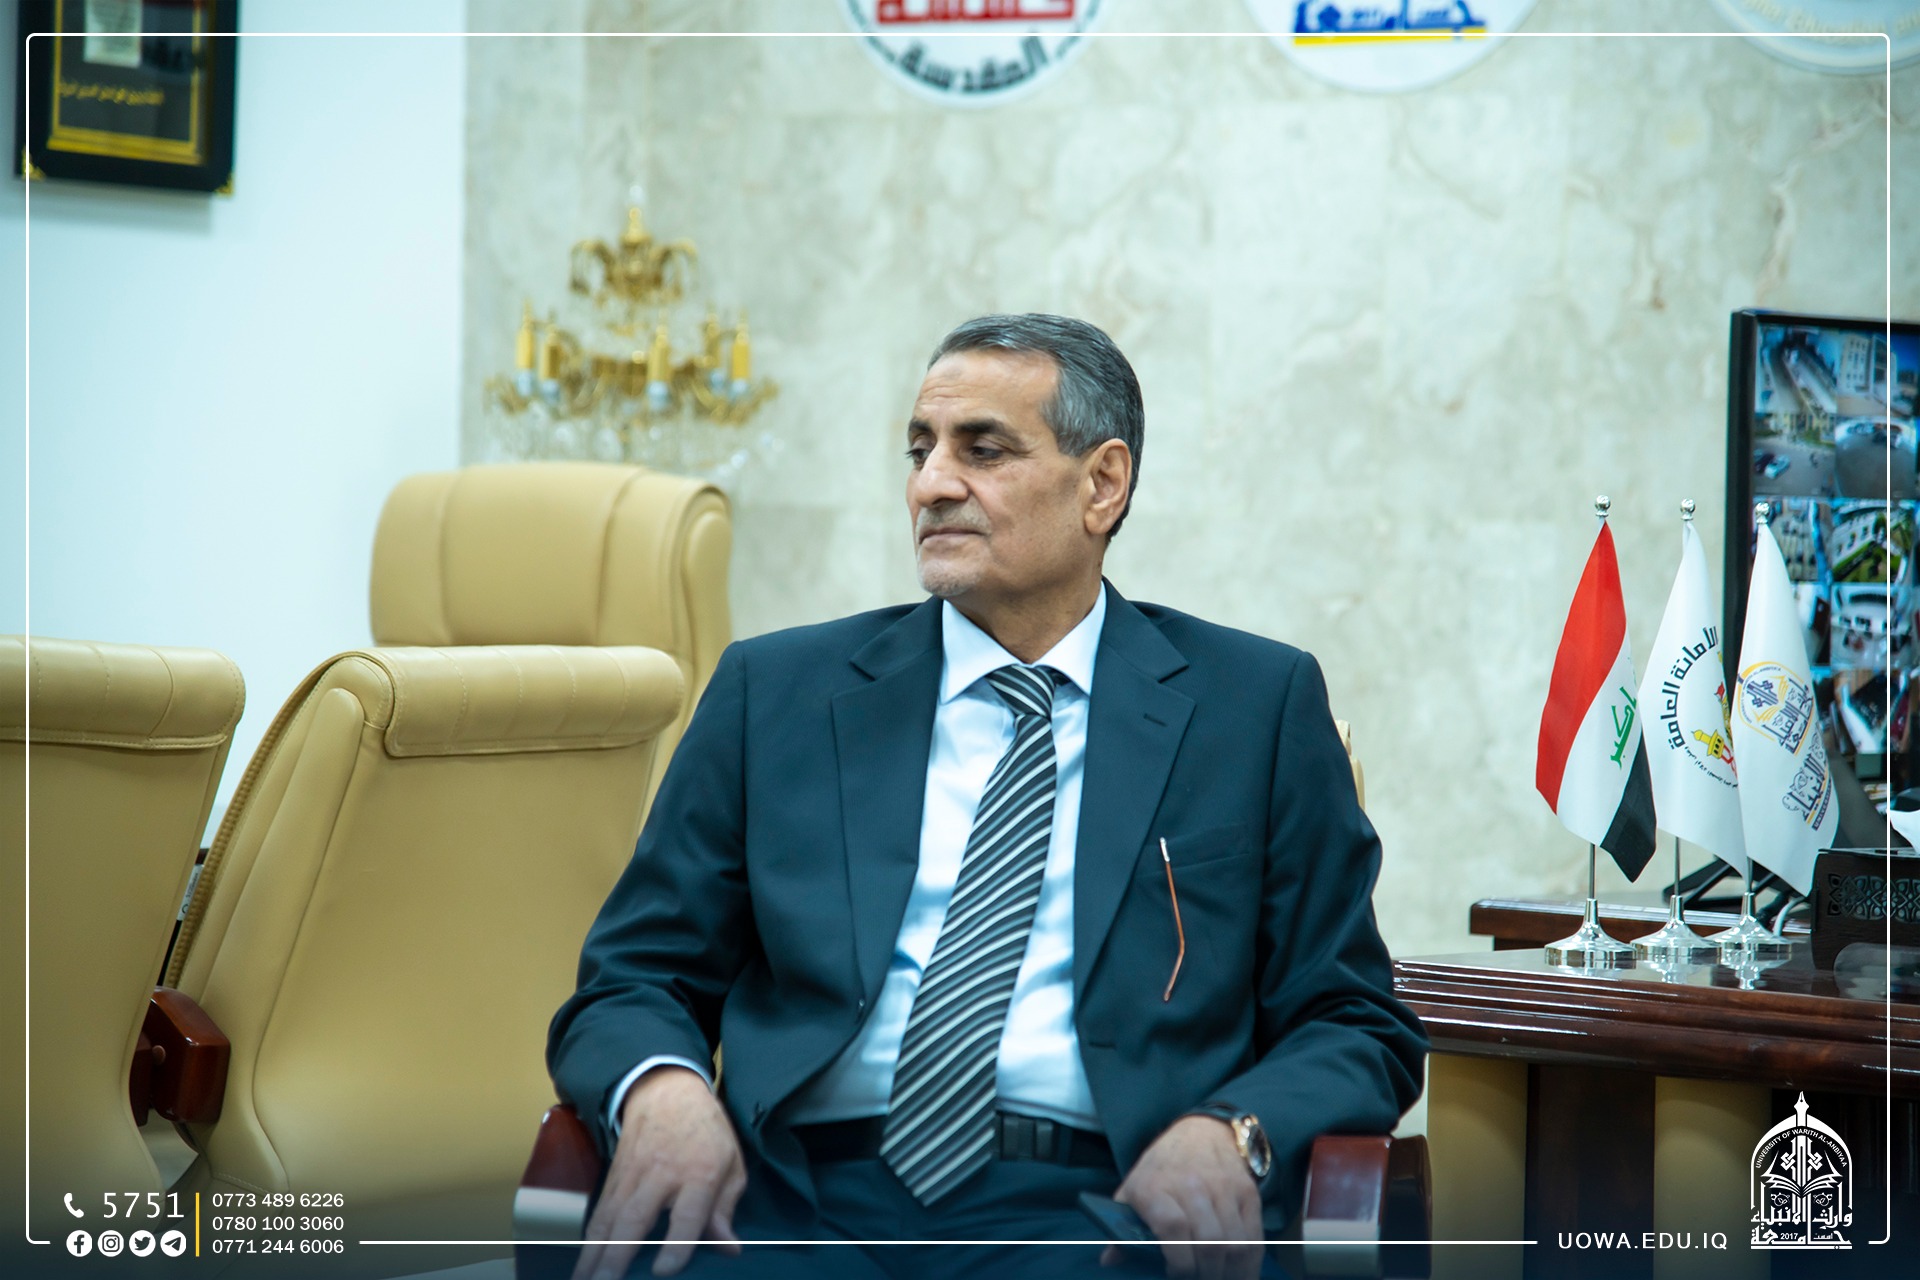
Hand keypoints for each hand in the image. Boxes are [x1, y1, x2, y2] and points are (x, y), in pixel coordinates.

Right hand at [573, 1066, 746, 1279]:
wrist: (665, 1090)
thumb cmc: (706, 1132)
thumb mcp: (731, 1164)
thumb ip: (725, 1210)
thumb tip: (729, 1249)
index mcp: (700, 1172)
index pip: (687, 1216)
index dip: (675, 1246)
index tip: (662, 1272)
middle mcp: (661, 1174)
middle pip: (636, 1218)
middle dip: (616, 1256)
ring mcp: (631, 1175)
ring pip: (609, 1219)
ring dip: (593, 1254)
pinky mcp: (612, 1176)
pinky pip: (599, 1213)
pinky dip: (588, 1240)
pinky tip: (582, 1263)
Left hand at [1101, 1115, 1263, 1279]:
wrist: (1200, 1133)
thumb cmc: (1161, 1170)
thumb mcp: (1132, 1190)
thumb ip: (1121, 1228)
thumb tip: (1109, 1260)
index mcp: (1155, 1187)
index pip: (1173, 1227)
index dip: (1178, 1260)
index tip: (1175, 1274)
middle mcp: (1191, 1184)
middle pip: (1209, 1242)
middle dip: (1206, 1274)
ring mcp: (1223, 1188)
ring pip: (1235, 1244)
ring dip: (1229, 1272)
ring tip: (1217, 1279)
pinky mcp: (1247, 1192)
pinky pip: (1254, 1238)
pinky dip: (1250, 1264)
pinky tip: (1238, 1274)